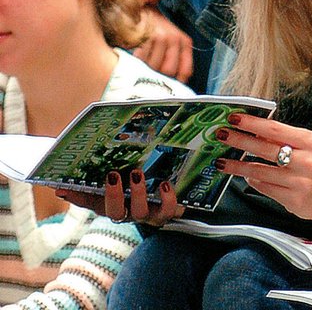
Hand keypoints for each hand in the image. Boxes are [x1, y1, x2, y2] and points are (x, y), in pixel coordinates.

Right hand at [55, 169, 183, 226]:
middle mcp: (127, 213)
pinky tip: (166, 184)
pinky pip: (169, 211)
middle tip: (112, 174)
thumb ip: (99, 176)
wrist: (172, 195)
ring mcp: (148, 215)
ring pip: (141, 213)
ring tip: (138, 174)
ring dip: (139, 195)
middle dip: (112, 195)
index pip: (89, 203)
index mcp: (110, 204)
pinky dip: (168, 200)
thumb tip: (63, 182)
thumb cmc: (139, 182)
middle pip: (115, 213)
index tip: (63, 188)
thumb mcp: (120, 177)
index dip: (77, 198)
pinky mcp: (168, 212)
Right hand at [133, 7, 193, 82]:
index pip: (185, 71)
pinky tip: (130, 59)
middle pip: (168, 71)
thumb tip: (172, 86)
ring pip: (154, 67)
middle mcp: (175, 39)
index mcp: (184, 41)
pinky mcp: (146, 35)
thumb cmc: (151, 26)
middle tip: (146, 78)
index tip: (166, 89)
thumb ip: (171, 58)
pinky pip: (140, 59)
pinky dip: (134, 63)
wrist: (136, 4)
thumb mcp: (168, 39)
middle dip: (157, 78)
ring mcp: (161, 36)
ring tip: (137, 68)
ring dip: (143, 71)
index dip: (176, 83)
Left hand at [213, 114, 311, 225]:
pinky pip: (265, 187)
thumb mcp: (307, 146)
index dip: (252, 123)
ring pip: (260, 171)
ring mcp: (299, 181)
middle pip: (265, 148)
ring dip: (237, 165)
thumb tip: (252, 130)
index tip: (234, 118)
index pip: (275, 129)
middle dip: (239, 140)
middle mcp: (306, 161)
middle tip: (222, 135)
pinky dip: (253, 180)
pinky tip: (245, 176)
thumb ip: (283, 138)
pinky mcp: (293, 199)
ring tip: (222, 161)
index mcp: (308, 142)